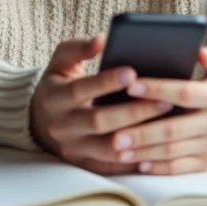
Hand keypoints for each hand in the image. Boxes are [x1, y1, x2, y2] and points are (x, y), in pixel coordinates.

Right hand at [30, 34, 176, 174]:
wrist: (40, 120)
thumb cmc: (59, 84)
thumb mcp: (60, 62)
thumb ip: (78, 48)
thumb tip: (103, 39)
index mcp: (54, 97)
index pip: (79, 90)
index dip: (105, 82)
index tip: (132, 71)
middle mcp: (61, 126)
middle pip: (98, 122)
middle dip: (133, 111)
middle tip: (164, 100)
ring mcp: (73, 149)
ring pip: (109, 148)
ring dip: (139, 136)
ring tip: (166, 122)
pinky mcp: (85, 164)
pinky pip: (113, 166)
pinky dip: (135, 158)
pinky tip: (157, 145)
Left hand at [108, 42, 206, 174]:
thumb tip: (202, 53)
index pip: (185, 93)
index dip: (157, 90)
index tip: (130, 86)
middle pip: (173, 129)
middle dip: (142, 132)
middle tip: (114, 133)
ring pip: (172, 151)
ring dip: (143, 151)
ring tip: (118, 148)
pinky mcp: (205, 163)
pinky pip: (178, 168)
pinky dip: (157, 167)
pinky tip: (137, 163)